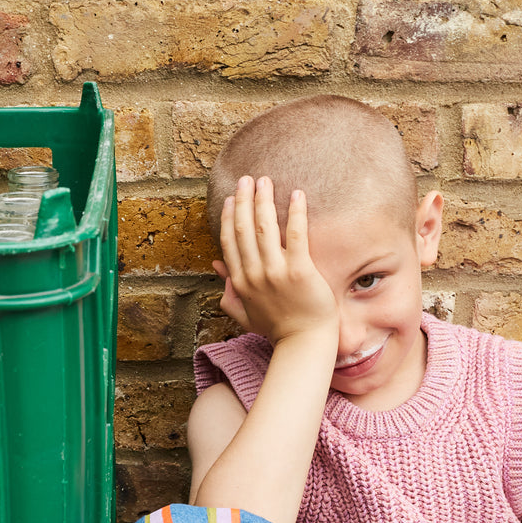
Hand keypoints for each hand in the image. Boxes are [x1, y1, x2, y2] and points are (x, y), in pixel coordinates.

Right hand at [212, 175, 337, 348]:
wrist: (304, 343)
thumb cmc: (278, 330)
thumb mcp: (245, 314)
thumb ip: (229, 293)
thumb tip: (217, 266)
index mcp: (240, 283)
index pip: (229, 241)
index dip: (227, 216)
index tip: (229, 198)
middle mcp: (254, 274)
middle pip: (243, 229)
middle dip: (243, 200)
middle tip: (247, 179)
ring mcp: (276, 272)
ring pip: (265, 227)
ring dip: (263, 200)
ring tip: (265, 180)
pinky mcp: (300, 271)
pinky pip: (297, 235)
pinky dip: (296, 213)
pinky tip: (297, 194)